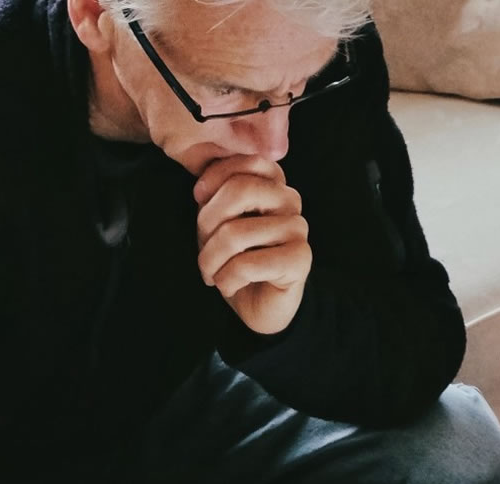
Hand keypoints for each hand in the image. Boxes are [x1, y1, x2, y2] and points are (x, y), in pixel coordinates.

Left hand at [194, 156, 311, 335]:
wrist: (257, 306)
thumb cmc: (235, 260)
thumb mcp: (216, 222)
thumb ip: (215, 196)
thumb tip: (202, 188)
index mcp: (272, 183)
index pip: (244, 161)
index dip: (212, 181)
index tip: (199, 203)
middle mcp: (290, 200)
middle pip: (240, 190)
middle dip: (207, 224)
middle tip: (203, 250)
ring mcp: (298, 228)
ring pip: (236, 233)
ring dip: (211, 261)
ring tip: (213, 274)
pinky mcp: (300, 259)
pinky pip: (247, 264)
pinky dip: (227, 280)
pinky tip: (229, 286)